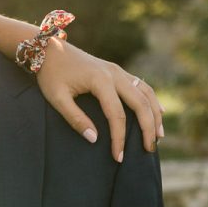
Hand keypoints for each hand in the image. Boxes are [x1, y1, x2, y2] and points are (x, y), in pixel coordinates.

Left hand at [37, 39, 163, 161]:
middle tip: (149, 149)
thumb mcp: (57, 98)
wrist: (48, 49)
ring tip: (159, 135)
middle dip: (148, 128)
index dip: (119, 138)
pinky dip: (151, 100)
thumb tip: (94, 139)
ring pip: (146, 93)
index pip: (116, 115)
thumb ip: (75, 118)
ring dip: (155, 114)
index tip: (118, 157)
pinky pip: (141, 86)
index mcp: (100, 80)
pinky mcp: (117, 71)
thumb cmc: (51, 74)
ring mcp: (118, 70)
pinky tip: (158, 112)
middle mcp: (114, 74)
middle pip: (140, 103)